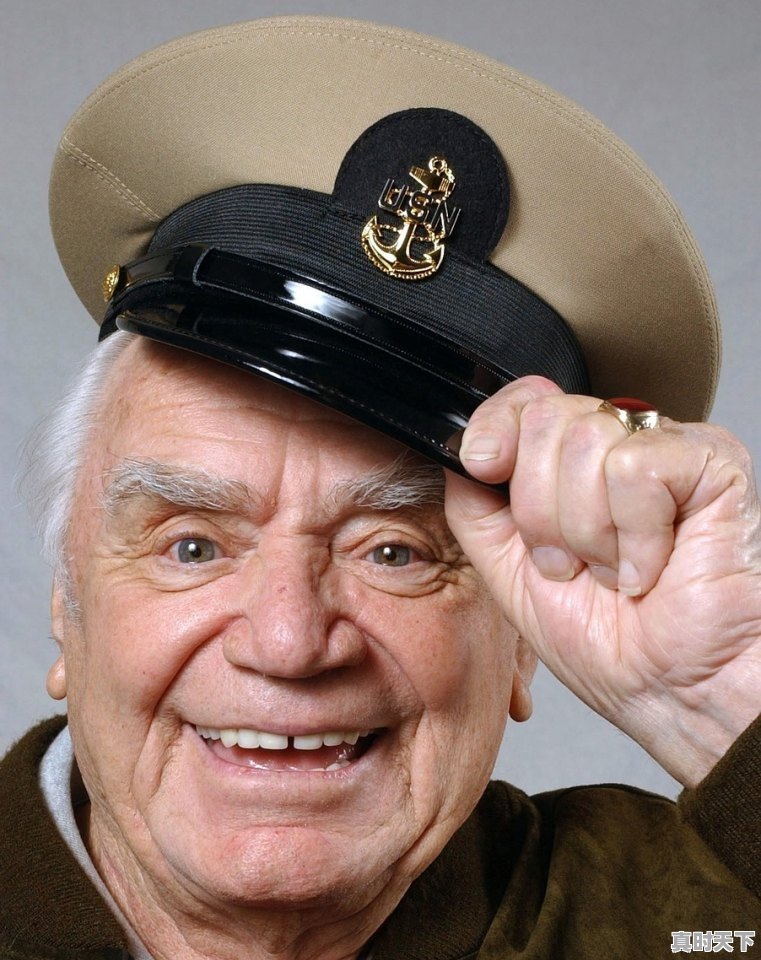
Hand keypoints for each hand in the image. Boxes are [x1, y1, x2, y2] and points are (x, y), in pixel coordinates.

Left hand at [445, 376, 760, 786]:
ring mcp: (666, 448)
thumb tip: (457, 452)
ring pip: (585, 443)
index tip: (484, 465)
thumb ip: (475, 506)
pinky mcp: (710, 461)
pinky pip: (635, 466)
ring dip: (589, 533)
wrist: (669, 691)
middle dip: (541, 512)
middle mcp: (618, 445)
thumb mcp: (507, 570)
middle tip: (573, 563)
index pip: (526, 399)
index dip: (496, 425)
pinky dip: (635, 535)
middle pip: (545, 419)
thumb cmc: (607, 641)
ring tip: (615, 570)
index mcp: (571, 465)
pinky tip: (651, 566)